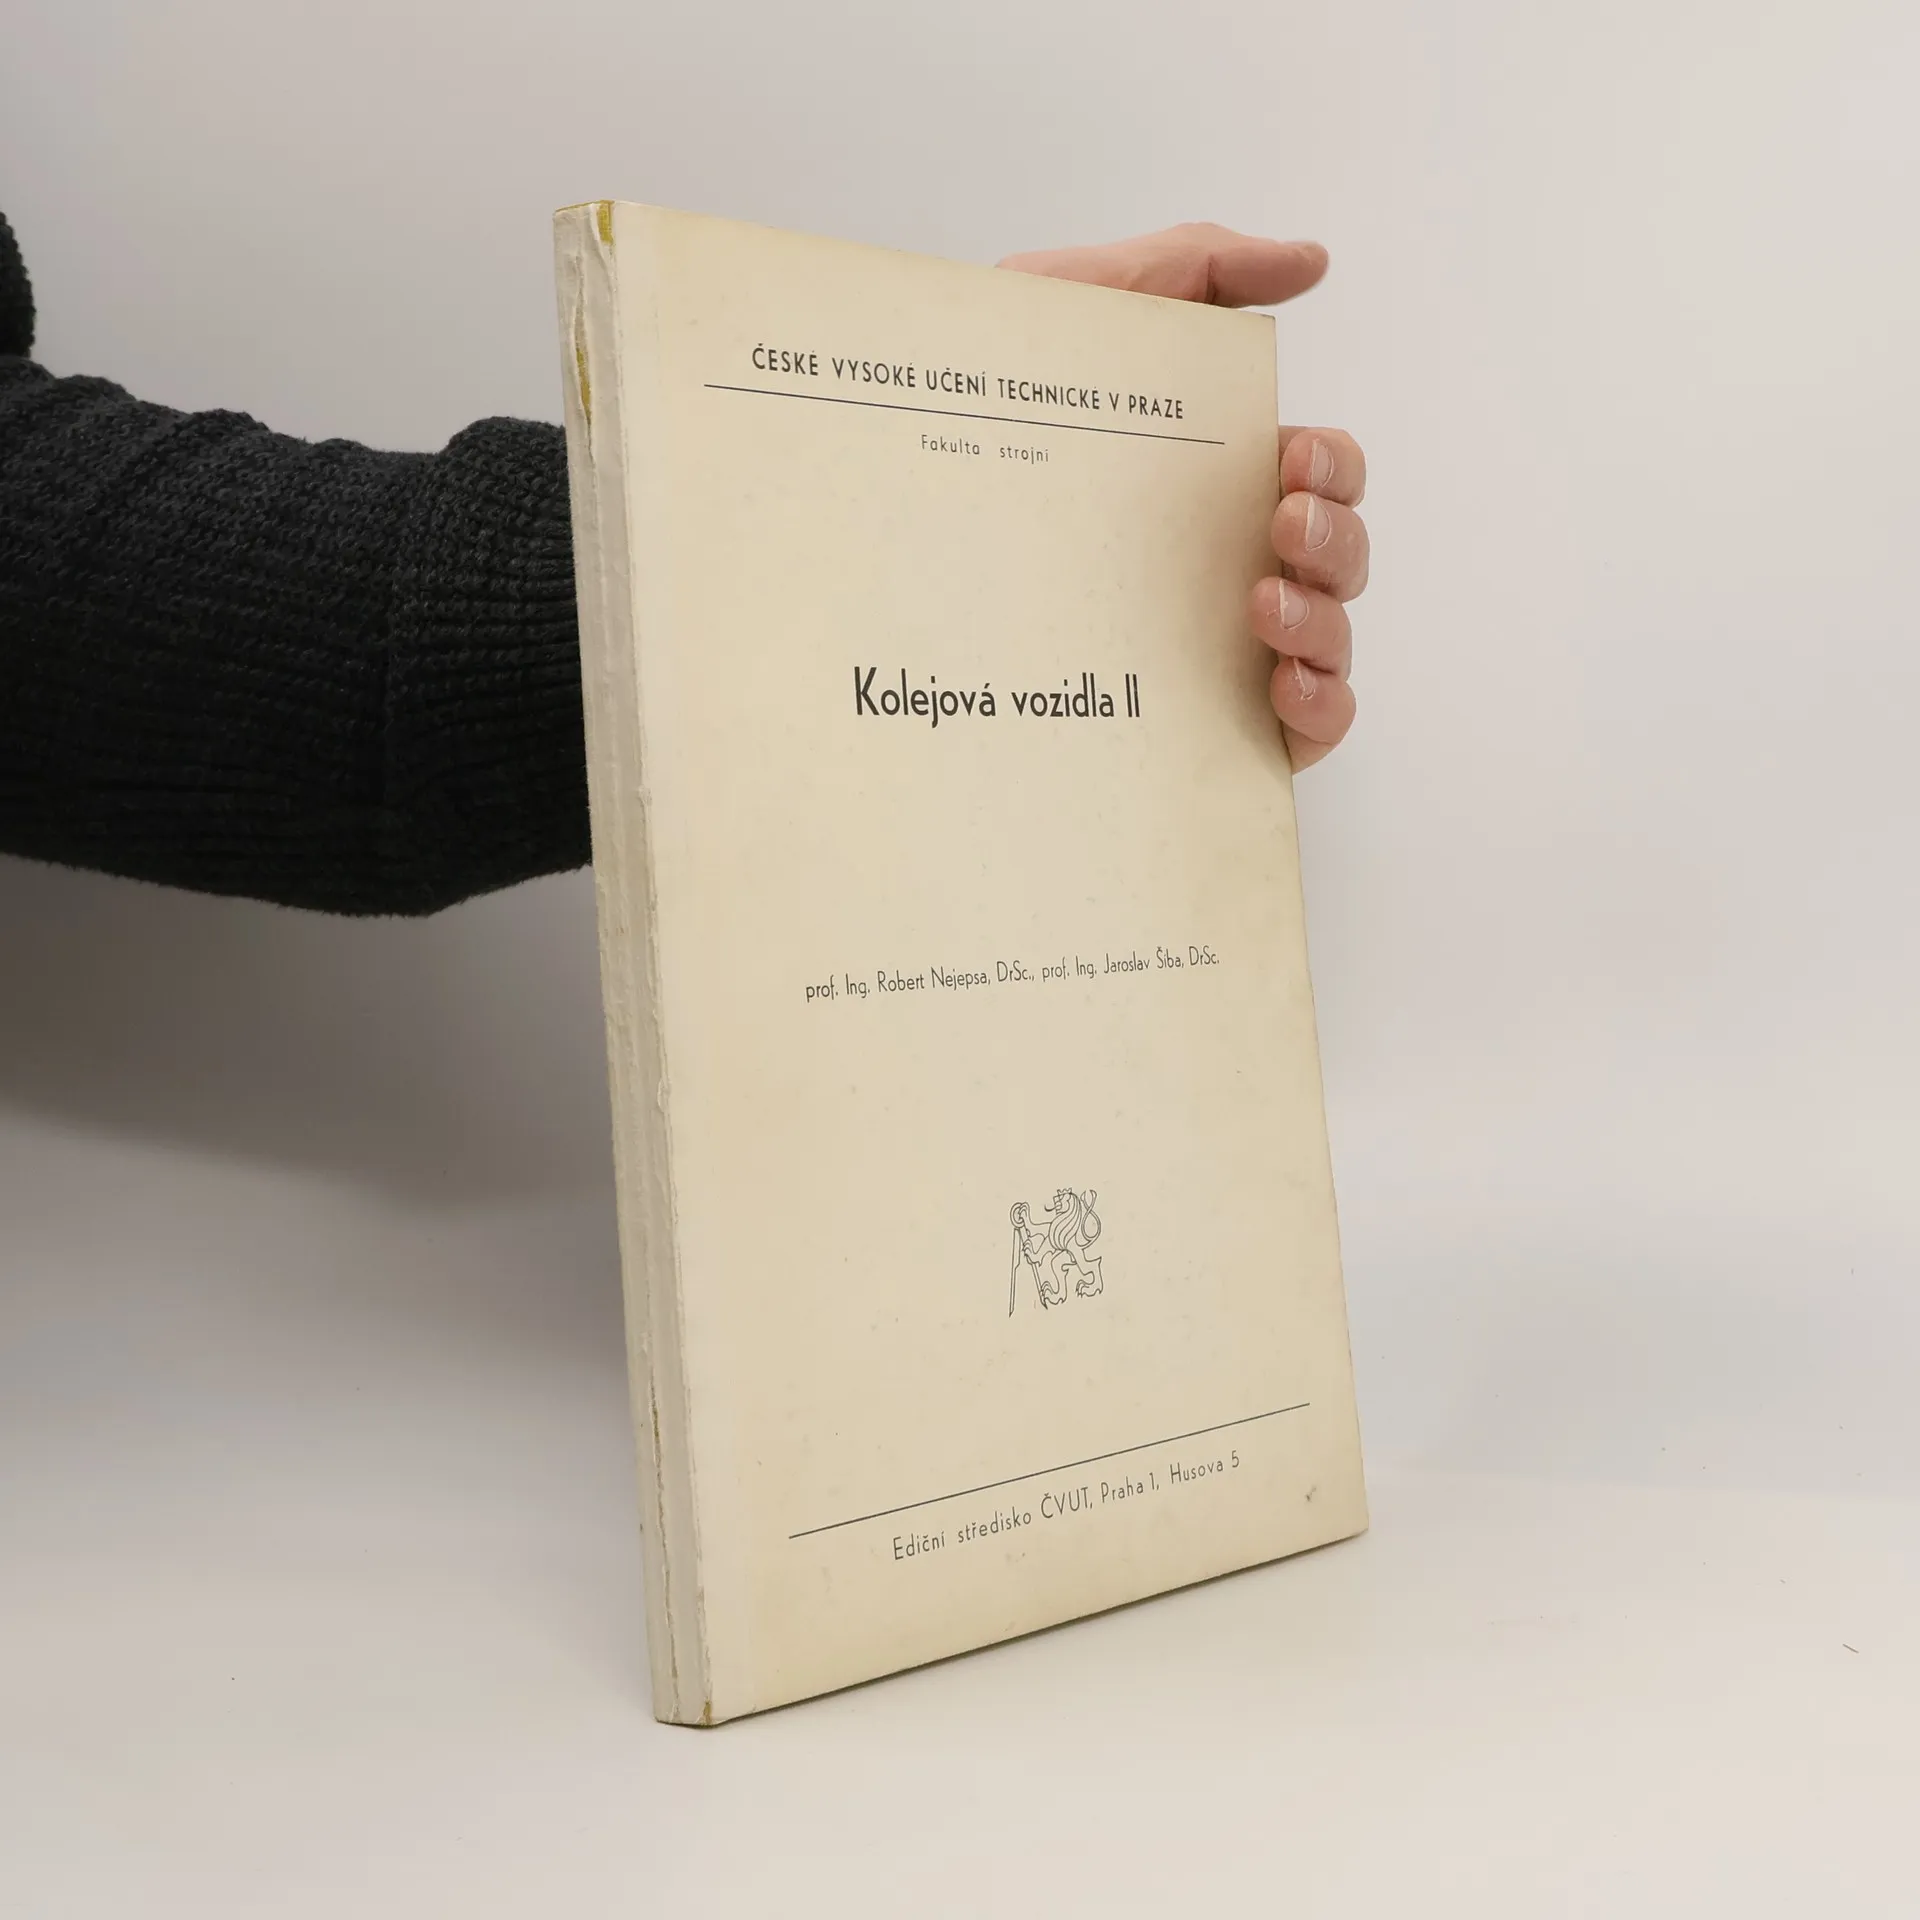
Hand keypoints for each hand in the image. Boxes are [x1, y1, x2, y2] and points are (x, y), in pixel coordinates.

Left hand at [999, 223, 1367, 769]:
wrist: (872, 524)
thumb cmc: (971, 412)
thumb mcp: (1069, 309)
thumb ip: (1190, 268)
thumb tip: (1308, 263)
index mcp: (1206, 487)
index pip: (1318, 475)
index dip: (1333, 464)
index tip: (1293, 456)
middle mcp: (1223, 567)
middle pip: (1338, 555)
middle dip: (1334, 536)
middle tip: (1282, 524)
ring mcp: (1218, 653)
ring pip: (1330, 640)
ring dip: (1323, 617)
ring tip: (1262, 603)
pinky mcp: (1206, 730)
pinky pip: (1308, 728)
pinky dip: (1322, 703)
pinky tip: (1279, 683)